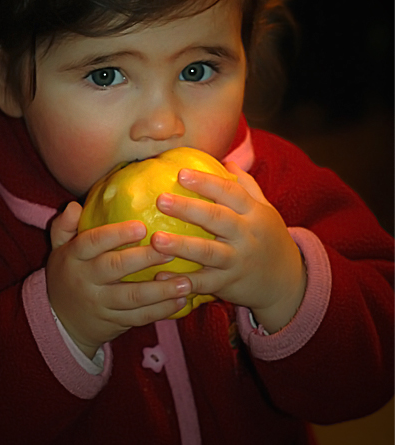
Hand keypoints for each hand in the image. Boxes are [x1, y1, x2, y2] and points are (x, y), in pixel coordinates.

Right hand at [46, 202, 191, 357]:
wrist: (62, 321)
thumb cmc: (68, 274)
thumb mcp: (59, 249)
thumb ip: (64, 226)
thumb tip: (74, 205)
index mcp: (73, 257)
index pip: (92, 242)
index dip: (116, 234)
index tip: (141, 226)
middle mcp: (85, 280)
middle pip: (114, 268)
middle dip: (144, 259)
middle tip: (170, 250)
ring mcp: (100, 304)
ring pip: (132, 297)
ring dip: (161, 291)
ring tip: (186, 282)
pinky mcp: (114, 321)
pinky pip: (139, 317)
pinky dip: (161, 310)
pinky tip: (181, 301)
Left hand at [152, 162, 306, 333]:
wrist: (287, 282)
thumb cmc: (268, 239)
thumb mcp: (265, 211)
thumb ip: (247, 186)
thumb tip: (227, 161)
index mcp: (254, 213)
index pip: (230, 192)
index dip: (206, 182)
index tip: (181, 173)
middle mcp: (247, 235)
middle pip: (217, 218)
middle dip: (188, 209)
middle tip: (160, 199)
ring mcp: (238, 261)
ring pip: (208, 252)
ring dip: (182, 246)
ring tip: (156, 239)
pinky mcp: (228, 283)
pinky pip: (204, 283)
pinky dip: (183, 281)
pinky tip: (161, 275)